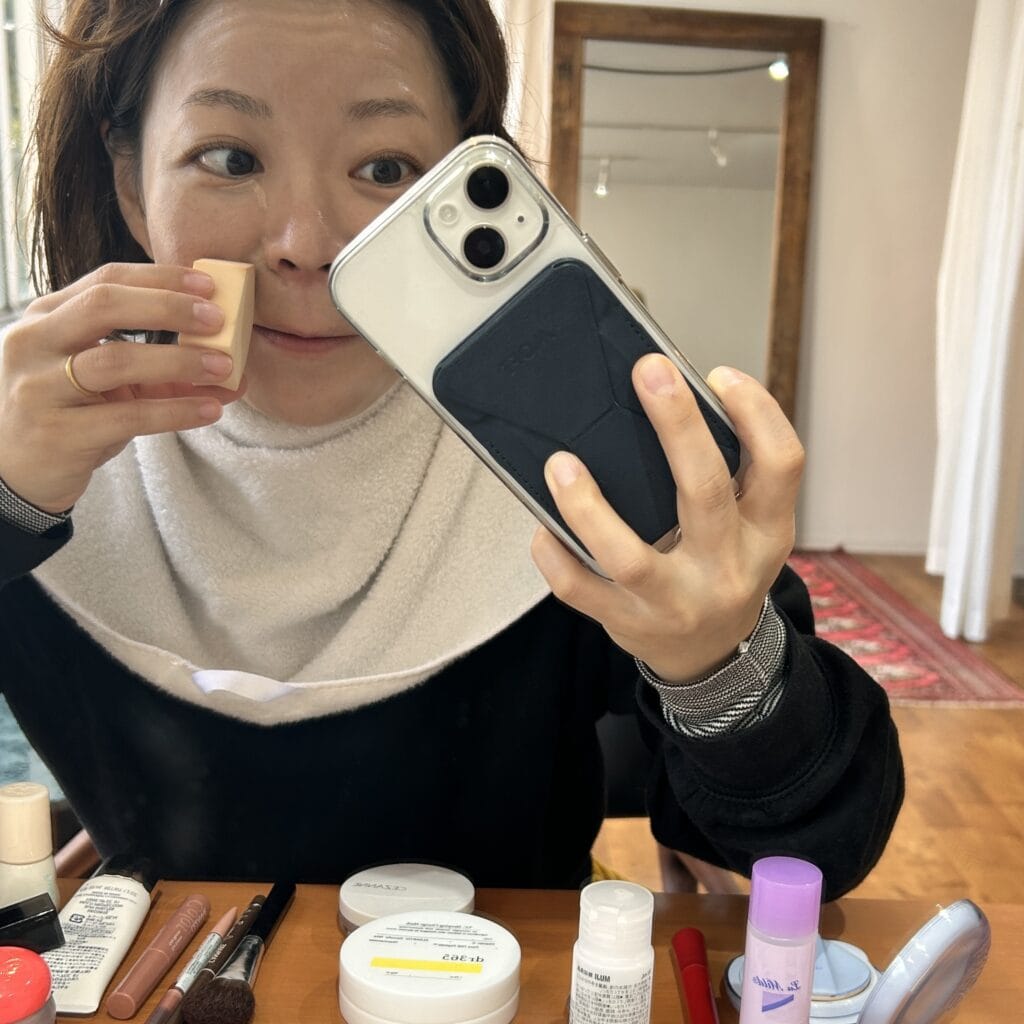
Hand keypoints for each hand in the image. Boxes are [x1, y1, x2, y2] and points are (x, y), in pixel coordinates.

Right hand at [0, 263, 242, 514]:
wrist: (14, 473)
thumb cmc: (68, 415)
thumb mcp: (103, 382)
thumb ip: (157, 368)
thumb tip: (233, 368)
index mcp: (45, 318)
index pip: (105, 280)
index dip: (160, 279)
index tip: (208, 285)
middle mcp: (34, 344)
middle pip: (104, 306)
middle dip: (168, 307)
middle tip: (218, 319)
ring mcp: (39, 387)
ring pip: (115, 360)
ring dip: (178, 360)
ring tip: (224, 367)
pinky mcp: (57, 432)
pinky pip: (126, 416)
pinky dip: (174, 411)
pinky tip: (209, 410)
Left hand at [530, 356, 803, 682]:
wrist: (712, 657)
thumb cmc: (725, 570)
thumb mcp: (753, 527)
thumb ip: (732, 475)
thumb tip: (675, 400)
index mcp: (767, 532)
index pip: (782, 464)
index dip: (757, 413)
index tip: (719, 376)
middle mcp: (726, 567)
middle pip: (705, 491)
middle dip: (678, 425)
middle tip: (649, 371)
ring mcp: (674, 602)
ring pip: (629, 555)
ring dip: (588, 507)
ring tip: (561, 463)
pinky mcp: (627, 623)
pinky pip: (579, 589)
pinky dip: (555, 554)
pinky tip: (543, 526)